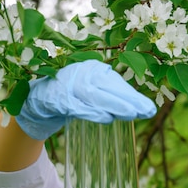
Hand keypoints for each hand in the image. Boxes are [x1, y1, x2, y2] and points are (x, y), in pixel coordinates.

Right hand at [15, 60, 156, 139]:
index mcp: (92, 69)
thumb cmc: (72, 94)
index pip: (117, 83)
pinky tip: (107, 118)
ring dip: (115, 105)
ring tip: (133, 114)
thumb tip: (138, 108)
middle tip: (147, 111)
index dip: (133, 96)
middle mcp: (82, 73)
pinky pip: (79, 106)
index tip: (149, 109)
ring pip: (96, 96)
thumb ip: (111, 96)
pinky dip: (93, 112)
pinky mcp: (60, 99)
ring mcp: (70, 85)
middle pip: (109, 88)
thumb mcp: (92, 91)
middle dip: (129, 100)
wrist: (38, 98)